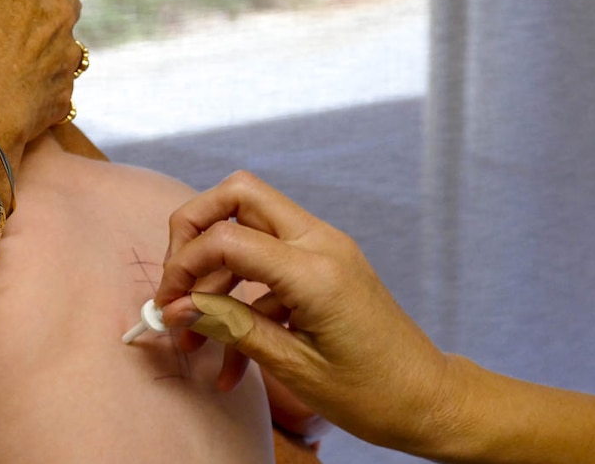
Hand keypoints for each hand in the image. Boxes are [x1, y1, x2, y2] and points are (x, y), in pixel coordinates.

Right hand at [155, 171, 453, 450]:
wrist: (427, 400)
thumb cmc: (372, 393)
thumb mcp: (292, 365)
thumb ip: (230, 327)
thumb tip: (178, 308)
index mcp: (315, 269)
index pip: (228, 237)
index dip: (184, 265)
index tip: (167, 305)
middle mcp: (320, 242)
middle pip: (238, 195)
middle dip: (194, 230)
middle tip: (175, 282)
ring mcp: (323, 249)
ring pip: (248, 225)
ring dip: (213, 275)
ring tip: (196, 337)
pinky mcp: (321, 266)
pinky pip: (266, 264)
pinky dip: (240, 299)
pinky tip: (229, 356)